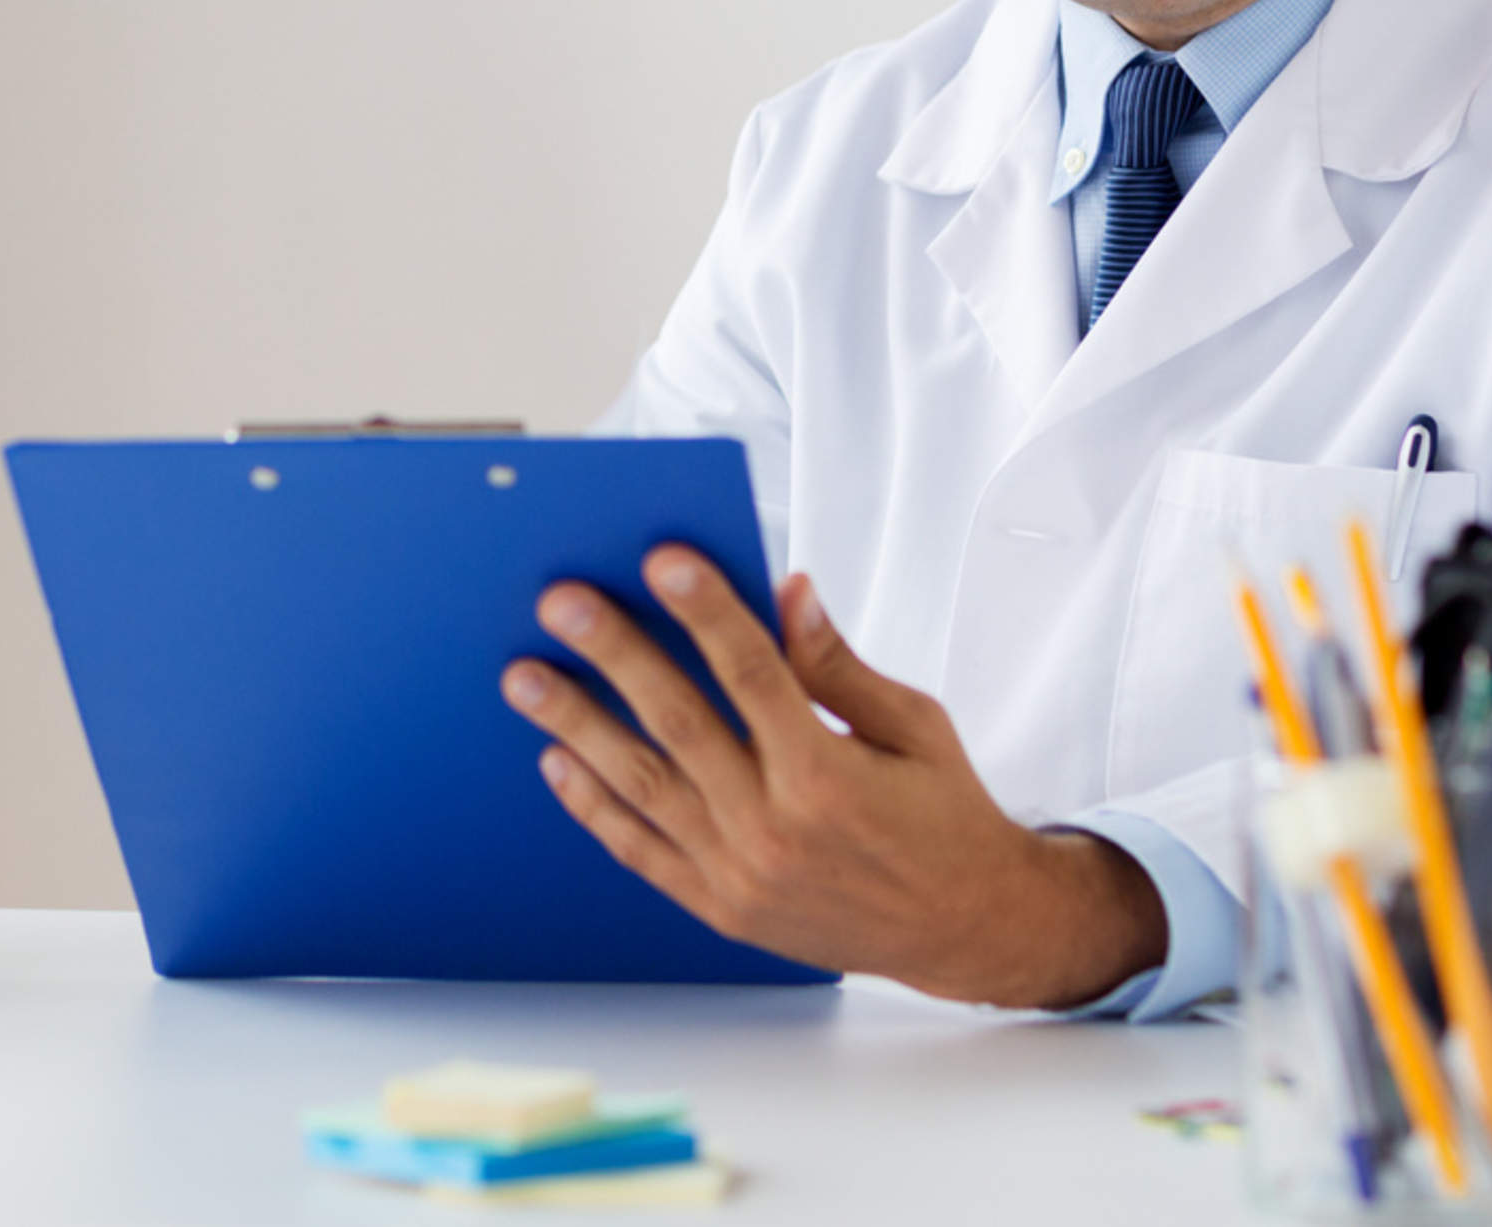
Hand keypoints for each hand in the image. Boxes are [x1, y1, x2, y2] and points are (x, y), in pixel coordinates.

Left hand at [499, 553, 1164, 1007]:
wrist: (965, 929)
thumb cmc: (944, 816)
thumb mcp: (914, 726)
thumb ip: (836, 664)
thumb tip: (787, 590)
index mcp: (831, 776)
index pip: (754, 675)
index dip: (707, 612)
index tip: (662, 560)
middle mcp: (777, 830)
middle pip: (679, 724)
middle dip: (615, 655)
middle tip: (560, 603)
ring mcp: (741, 876)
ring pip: (642, 787)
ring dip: (577, 725)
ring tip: (526, 677)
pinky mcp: (722, 909)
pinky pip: (641, 852)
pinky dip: (594, 806)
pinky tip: (557, 759)